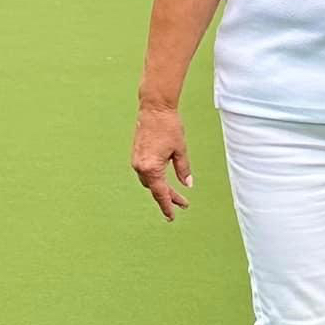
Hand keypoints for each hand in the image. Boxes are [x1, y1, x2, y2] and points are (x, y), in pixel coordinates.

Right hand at [132, 102, 192, 221]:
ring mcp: (136, 161)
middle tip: (183, 204)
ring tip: (176, 194)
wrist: (154, 108)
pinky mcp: (136, 155)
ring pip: (150, 182)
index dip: (168, 206)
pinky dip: (155, 179)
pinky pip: (146, 173)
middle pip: (155, 189)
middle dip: (168, 197)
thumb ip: (183, 169)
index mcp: (151, 167)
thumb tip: (187, 184)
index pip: (161, 193)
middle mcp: (140, 167)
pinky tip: (164, 180)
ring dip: (161, 189)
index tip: (172, 216)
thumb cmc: (169, 126)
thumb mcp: (180, 150)